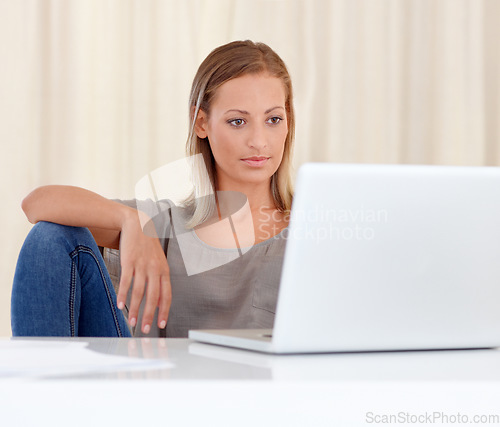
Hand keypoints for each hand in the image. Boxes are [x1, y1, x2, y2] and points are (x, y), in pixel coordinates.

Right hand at [116, 211, 170, 333]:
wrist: (137, 223)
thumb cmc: (148, 246)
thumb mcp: (159, 262)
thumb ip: (160, 281)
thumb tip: (160, 302)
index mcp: (164, 271)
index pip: (167, 295)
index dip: (164, 311)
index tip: (160, 324)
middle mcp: (155, 269)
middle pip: (154, 297)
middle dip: (149, 315)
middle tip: (145, 329)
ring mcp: (142, 265)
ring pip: (139, 292)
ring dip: (135, 309)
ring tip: (132, 322)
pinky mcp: (129, 261)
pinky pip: (126, 281)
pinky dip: (122, 295)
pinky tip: (119, 305)